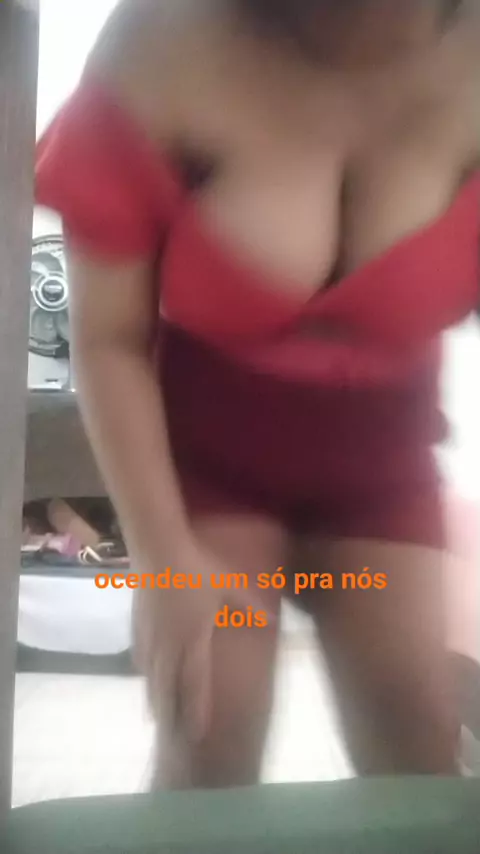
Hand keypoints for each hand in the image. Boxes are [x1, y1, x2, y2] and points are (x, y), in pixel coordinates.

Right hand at [132, 537, 270, 742]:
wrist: (156, 549)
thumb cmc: (195, 567)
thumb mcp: (227, 586)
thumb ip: (247, 606)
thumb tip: (270, 621)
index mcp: (192, 639)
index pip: (193, 685)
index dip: (195, 711)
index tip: (197, 734)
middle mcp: (168, 645)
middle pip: (167, 689)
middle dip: (170, 715)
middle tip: (173, 737)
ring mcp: (149, 636)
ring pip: (151, 677)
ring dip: (155, 698)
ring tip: (157, 716)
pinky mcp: (137, 625)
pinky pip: (141, 658)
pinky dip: (145, 672)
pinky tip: (146, 674)